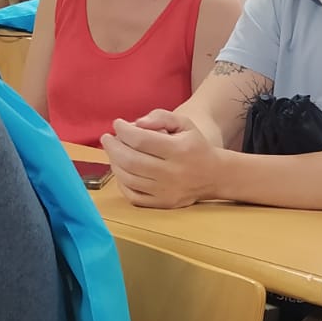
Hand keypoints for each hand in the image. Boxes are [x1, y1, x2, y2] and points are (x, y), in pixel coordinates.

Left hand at [102, 112, 218, 207]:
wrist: (214, 175)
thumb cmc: (195, 145)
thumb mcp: (185, 123)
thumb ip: (161, 117)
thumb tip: (137, 123)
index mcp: (179, 150)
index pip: (141, 140)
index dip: (124, 130)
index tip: (117, 123)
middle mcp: (172, 173)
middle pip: (131, 160)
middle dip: (113, 147)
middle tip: (107, 138)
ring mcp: (167, 191)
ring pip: (129, 178)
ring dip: (114, 163)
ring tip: (113, 152)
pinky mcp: (163, 203)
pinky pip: (133, 196)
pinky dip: (122, 182)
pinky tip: (121, 170)